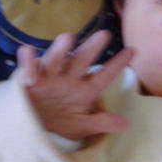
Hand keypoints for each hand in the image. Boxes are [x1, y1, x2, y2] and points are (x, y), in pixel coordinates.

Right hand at [17, 30, 133, 139]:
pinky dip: (29, 63)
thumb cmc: (58, 122)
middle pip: (82, 61)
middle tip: (105, 34)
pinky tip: (29, 53)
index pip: (104, 76)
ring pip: (56, 60)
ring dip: (61, 49)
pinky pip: (29, 68)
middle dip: (92, 48)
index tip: (133, 50)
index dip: (117, 64)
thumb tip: (126, 125)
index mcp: (84, 90)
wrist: (28, 127)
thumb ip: (100, 123)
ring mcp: (48, 77)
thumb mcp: (80, 126)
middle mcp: (68, 79)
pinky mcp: (28, 80)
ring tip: (68, 37)